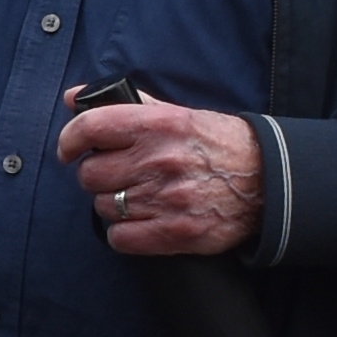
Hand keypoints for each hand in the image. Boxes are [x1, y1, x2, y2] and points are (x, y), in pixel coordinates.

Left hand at [58, 95, 259, 259]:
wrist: (268, 181)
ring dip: (113, 205)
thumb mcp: (176, 113)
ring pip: (104, 207)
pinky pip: (120, 238)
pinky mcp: (175, 232)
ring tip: (137, 197)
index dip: (69, 140)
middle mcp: (159, 160)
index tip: (68, 151)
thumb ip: (123, 104)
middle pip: (91, 174)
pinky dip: (124, 233)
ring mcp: (166, 199)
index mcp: (158, 125)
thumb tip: (73, 97)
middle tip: (117, 176)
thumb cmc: (217, 144)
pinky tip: (140, 222)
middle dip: (97, 176)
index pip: (90, 128)